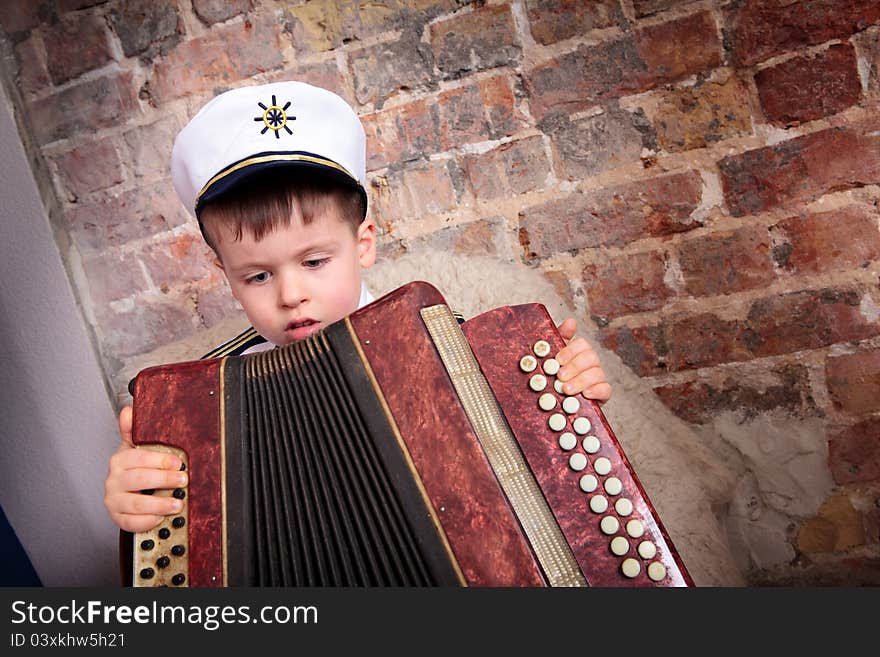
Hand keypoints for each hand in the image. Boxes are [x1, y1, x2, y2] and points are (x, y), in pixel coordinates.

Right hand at [103, 406, 186, 532]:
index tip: (178, 463)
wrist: (123, 492)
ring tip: (177, 503)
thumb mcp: (134, 448)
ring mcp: (114, 500)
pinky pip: (130, 522)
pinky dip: (146, 521)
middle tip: (183, 481)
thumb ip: (133, 431)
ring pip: (135, 503)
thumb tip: (129, 410)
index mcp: (120, 461)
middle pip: (139, 480)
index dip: (160, 460)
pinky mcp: (117, 517)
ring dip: (158, 504)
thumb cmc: (134, 470)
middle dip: (164, 480)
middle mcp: (114, 480)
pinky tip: (159, 517)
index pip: (139, 459)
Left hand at [554, 318, 611, 403]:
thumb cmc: (554, 377)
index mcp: (579, 353)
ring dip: (581, 380)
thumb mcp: (552, 357)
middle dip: (574, 366)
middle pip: (591, 357)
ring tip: (566, 389)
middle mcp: (590, 364)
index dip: (570, 350)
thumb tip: (571, 321)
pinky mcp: (601, 394)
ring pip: (597, 373)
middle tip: (560, 376)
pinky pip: (606, 389)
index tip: (557, 360)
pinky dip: (596, 391)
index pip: (582, 344)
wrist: (554, 402)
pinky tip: (585, 394)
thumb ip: (560, 338)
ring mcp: (597, 379)